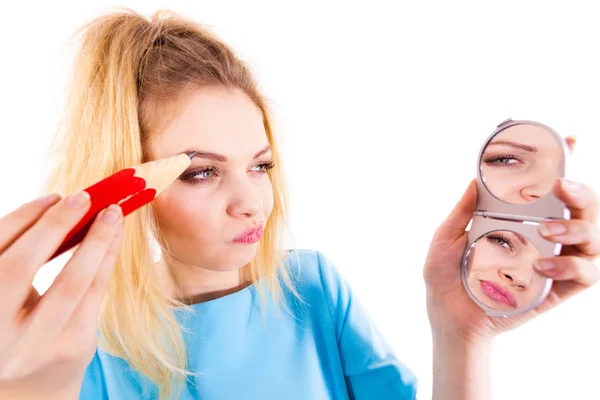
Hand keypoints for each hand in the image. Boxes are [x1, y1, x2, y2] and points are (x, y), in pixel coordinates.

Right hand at [0, 192, 122, 398]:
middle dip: (53, 226)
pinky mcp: (71, 348)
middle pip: (18, 269)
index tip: (53, 196)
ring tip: (112, 212)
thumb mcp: (7, 296)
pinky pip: (94, 295)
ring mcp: (32, 345)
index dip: (21, 220)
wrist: (33, 386)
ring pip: (68, 283)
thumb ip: (20, 259)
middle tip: (84, 197)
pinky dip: (106, 260)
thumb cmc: (15, 325)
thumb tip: (60, 208)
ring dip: (94, 241)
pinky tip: (115, 237)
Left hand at [424, 141, 598, 342]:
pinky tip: (544, 264)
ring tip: (548, 228)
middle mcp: (543, 237)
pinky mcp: (555, 290)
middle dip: (582, 193)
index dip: (566, 165)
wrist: (446, 316)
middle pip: (584, 210)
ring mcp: (553, 262)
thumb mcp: (446, 238)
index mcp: (519, 221)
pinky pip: (584, 276)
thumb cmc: (446, 277)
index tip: (572, 141)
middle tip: (560, 187)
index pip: (550, 191)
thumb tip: (474, 180)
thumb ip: (462, 211)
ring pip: (593, 240)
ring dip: (579, 228)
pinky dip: (571, 266)